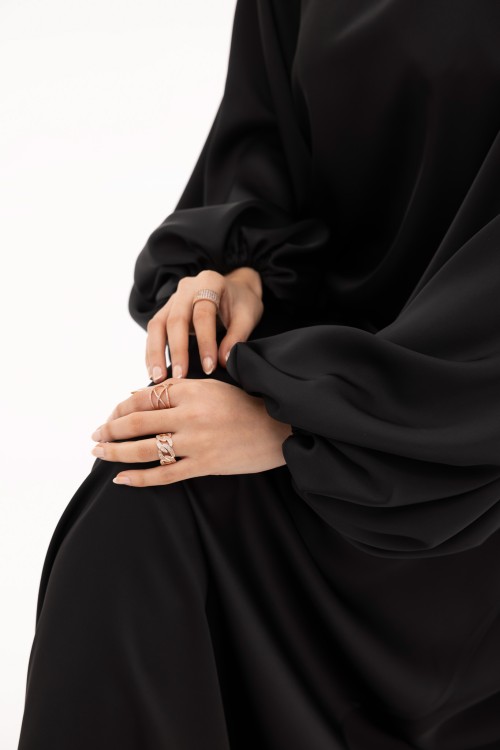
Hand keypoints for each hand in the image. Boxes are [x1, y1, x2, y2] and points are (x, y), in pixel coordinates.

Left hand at [90, 378, 292, 486]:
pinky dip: (139, 478)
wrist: (279, 428)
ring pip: (144, 449)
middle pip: (136, 422)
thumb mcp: (212, 387)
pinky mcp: (204, 465)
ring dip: (115, 452)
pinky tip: (121, 479)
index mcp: (191, 390)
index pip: (143, 397)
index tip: (110, 414)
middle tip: (95, 435)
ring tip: (98, 453)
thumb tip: (137, 395)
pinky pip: (164, 474)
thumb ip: (177, 391)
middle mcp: (189, 414)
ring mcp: (196, 441)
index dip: (120, 406)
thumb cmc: (246, 405)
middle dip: (110, 429)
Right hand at [146, 267, 263, 382]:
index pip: (203, 315)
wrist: (235, 289)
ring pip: (157, 325)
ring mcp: (173, 299)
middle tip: (179, 377)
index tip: (209, 367)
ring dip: (156, 353)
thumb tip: (222, 361)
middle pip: (175, 319)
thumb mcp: (247, 317)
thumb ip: (236, 337)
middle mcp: (187, 287)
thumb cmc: (241, 303)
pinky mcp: (166, 311)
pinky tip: (154, 370)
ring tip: (159, 378)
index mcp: (209, 283)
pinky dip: (152, 351)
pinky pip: (154, 330)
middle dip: (177, 351)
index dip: (205, 342)